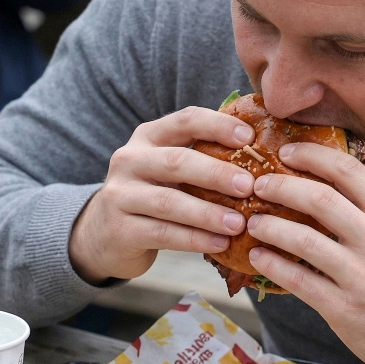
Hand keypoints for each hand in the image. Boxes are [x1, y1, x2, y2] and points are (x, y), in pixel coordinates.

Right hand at [69, 107, 256, 283]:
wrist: (102, 234)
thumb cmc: (152, 196)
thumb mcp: (168, 169)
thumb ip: (201, 157)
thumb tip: (261, 153)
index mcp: (148, 137)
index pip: (185, 120)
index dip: (218, 125)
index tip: (249, 137)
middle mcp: (130, 160)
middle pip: (177, 161)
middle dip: (217, 173)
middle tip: (249, 186)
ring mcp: (121, 195)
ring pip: (170, 202)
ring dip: (209, 213)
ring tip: (240, 224)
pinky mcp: (120, 229)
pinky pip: (163, 234)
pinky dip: (195, 239)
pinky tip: (220, 244)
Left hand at [246, 143, 364, 363]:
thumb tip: (325, 185)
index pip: (348, 170)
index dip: (311, 155)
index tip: (286, 151)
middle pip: (319, 198)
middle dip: (280, 186)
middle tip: (259, 185)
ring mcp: (361, 276)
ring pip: (302, 238)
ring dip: (269, 226)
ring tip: (254, 222)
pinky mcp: (344, 308)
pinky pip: (298, 280)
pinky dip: (272, 264)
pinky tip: (258, 257)